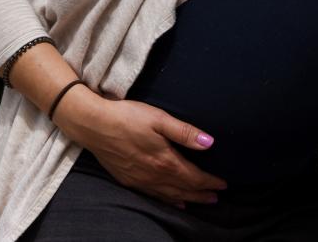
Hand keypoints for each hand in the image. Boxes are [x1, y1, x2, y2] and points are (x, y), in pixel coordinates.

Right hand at [55, 93, 226, 207]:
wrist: (94, 125)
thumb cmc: (127, 117)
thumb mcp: (159, 119)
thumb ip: (184, 132)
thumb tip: (209, 143)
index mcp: (165, 160)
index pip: (193, 177)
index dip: (210, 182)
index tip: (223, 185)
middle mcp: (154, 175)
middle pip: (184, 189)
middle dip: (202, 194)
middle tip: (217, 197)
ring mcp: (140, 180)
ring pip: (169, 195)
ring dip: (187, 199)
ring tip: (201, 201)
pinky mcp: (129, 180)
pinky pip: (154, 196)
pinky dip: (167, 200)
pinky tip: (173, 201)